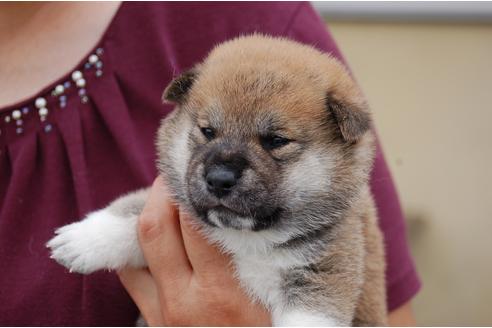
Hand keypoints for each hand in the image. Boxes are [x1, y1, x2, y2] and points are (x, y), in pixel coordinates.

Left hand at [117, 176, 270, 325]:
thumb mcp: (274, 296)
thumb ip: (256, 257)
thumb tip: (236, 213)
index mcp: (224, 292)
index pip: (197, 223)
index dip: (194, 191)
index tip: (198, 172)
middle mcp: (185, 300)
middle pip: (156, 228)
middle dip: (161, 193)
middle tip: (175, 176)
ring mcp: (163, 313)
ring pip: (135, 249)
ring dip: (144, 218)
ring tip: (163, 202)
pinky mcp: (153, 322)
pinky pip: (130, 276)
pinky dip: (135, 250)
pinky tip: (154, 239)